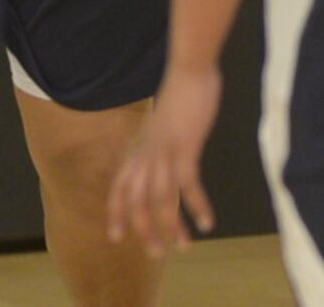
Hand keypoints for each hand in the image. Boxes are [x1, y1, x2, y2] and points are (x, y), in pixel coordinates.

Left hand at [104, 65, 220, 253]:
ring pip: (161, 198)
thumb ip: (159, 147)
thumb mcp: (163, 127)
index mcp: (139, 149)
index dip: (116, 212)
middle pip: (136, 200)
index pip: (119, 186)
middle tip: (155, 254)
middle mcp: (146, 154)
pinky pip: (188, 185)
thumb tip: (163, 164)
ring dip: (173, 226)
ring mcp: (164, 152)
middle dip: (143, 229)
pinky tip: (208, 222)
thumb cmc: (180, 97)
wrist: (189, 71)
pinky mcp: (185, 147)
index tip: (115, 237)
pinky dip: (198, 206)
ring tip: (185, 247)